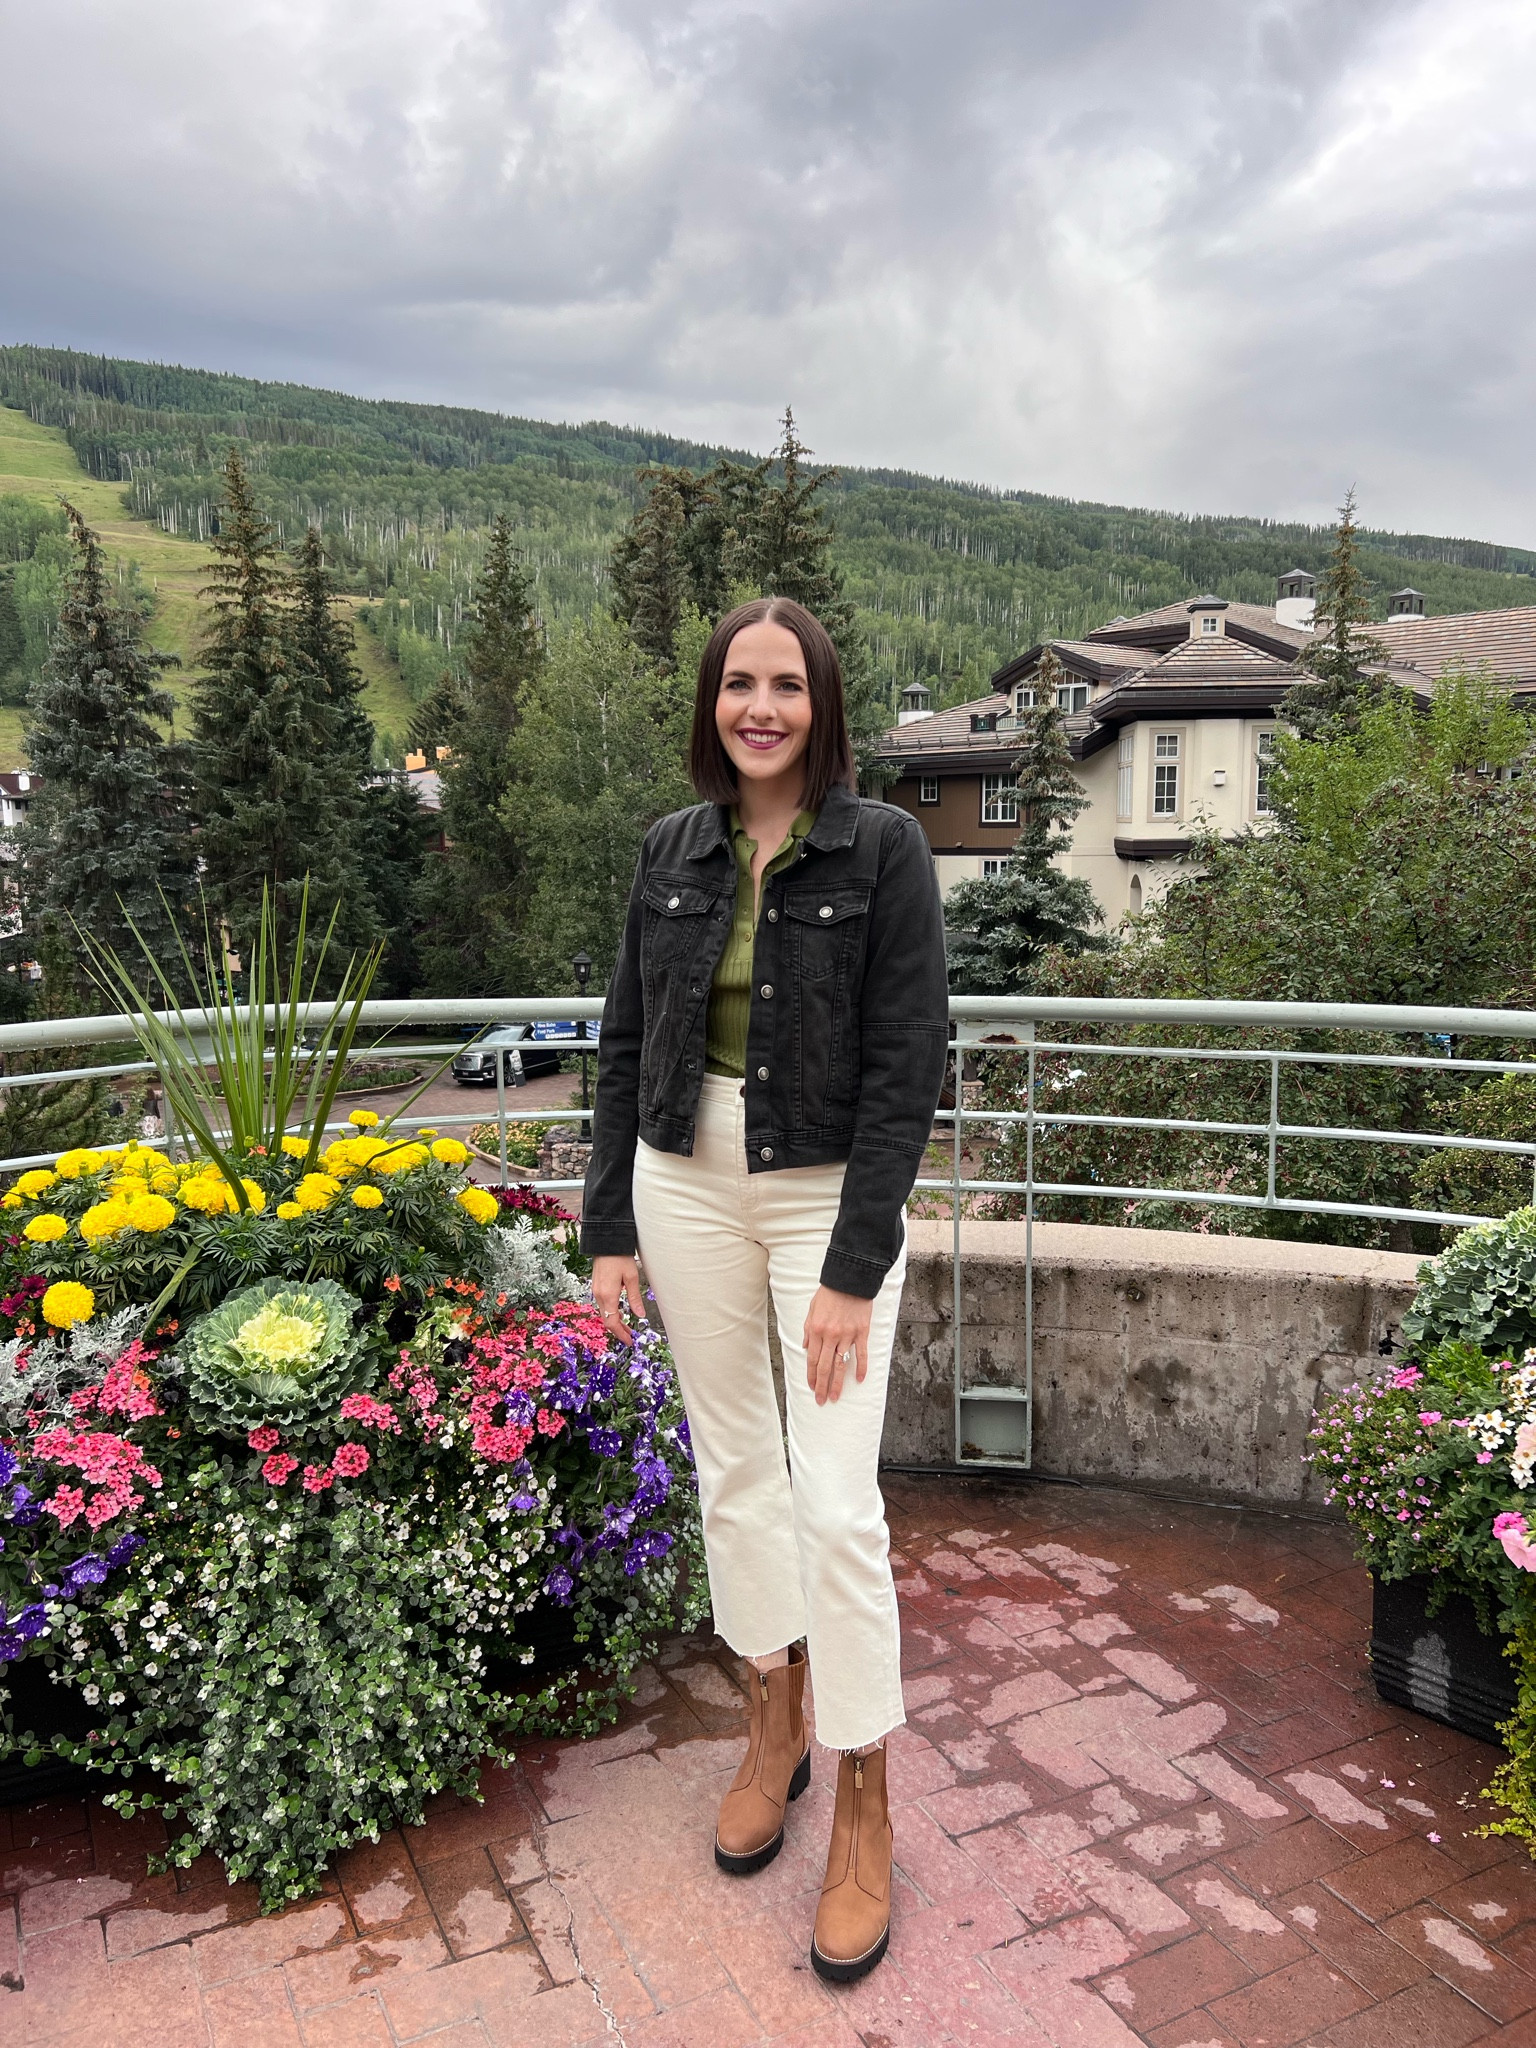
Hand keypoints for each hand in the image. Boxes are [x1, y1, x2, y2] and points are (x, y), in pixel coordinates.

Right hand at [592, 1255, 643, 1346]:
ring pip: (604, 1313)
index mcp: (608, 1295)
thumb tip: (640, 1315)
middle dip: (618, 1330)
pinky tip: (619, 1312)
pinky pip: (602, 1305)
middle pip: (606, 1320)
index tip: (629, 1341)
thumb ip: (635, 1298)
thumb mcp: (632, 1277)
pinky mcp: (596, 1286)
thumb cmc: (620, 1257)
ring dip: (614, 1322)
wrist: (606, 1241)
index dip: (621, 1334)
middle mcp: (599, 1295)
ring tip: (627, 1326)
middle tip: (630, 1337)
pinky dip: (610, 1313)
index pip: (612, 1322)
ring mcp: (596, 1291)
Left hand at [803, 1286, 873, 1405]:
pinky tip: (860, 1380)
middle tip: (821, 1400)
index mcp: (817, 1330)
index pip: (813, 1359)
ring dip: (838, 1383)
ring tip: (836, 1397)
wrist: (850, 1279)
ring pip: (841, 1365)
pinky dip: (861, 1368)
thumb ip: (808, 1329)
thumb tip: (805, 1348)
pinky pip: (861, 1354)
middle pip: (825, 1367)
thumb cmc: (830, 1292)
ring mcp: (847, 1335)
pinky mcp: (861, 1332)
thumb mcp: (812, 1309)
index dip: (812, 1375)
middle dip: (822, 1386)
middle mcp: (831, 1336)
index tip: (812, 1387)